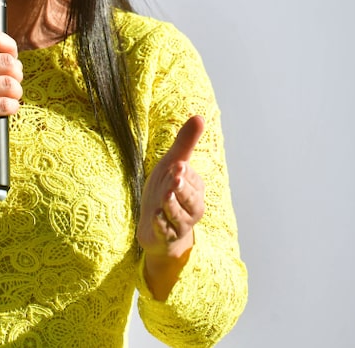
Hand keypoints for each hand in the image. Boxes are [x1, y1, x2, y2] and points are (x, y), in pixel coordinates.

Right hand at [0, 29, 22, 163]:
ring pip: (11, 85)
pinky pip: (8, 105)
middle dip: (17, 74)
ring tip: (8, 97)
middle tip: (10, 82)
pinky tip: (4, 109)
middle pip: (9, 63)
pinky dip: (12, 107)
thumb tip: (11, 55)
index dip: (10, 46)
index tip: (11, 57)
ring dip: (16, 93)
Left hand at [137, 115, 205, 260]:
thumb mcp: (172, 165)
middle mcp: (192, 208)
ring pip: (180, 217)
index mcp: (195, 188)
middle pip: (189, 199)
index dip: (182, 173)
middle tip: (174, 177)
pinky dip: (161, 225)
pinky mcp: (166, 236)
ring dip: (171, 206)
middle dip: (181, 189)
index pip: (191, 179)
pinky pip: (166, 232)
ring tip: (163, 197)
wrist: (155, 225)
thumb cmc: (166, 190)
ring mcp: (180, 224)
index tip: (176, 165)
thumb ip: (185, 143)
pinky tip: (155, 218)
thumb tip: (199, 116)